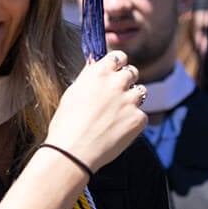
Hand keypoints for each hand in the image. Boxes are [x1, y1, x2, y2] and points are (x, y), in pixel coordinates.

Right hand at [44, 51, 148, 171]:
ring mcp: (130, 100)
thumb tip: (96, 63)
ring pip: (140, 92)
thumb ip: (89, 77)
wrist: (73, 152)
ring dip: (132, 100)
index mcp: (99, 73)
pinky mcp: (139, 118)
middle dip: (126, 81)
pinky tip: (118, 130)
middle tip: (116, 95)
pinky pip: (141, 115)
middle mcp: (117, 83)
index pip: (118, 56)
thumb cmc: (66, 125)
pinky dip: (133, 121)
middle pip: (132, 72)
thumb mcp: (72, 93)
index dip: (118, 64)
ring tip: (116, 115)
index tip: (116, 69)